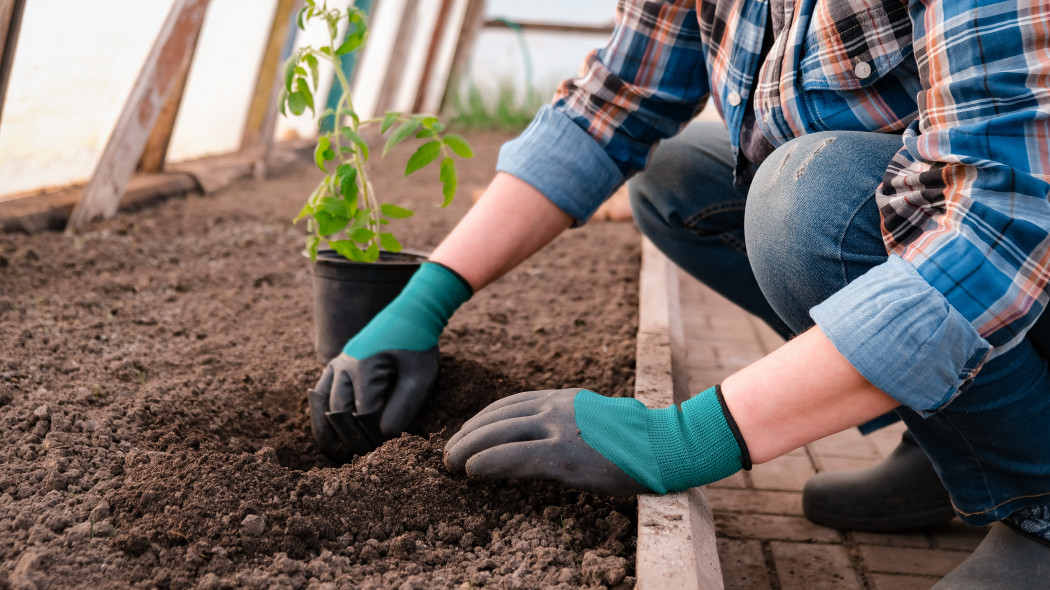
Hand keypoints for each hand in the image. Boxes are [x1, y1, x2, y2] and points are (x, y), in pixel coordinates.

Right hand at [310, 349, 438, 461]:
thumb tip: (386, 435)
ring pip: (322, 406)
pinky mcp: (335, 366)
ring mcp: (336, 365)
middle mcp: (343, 366)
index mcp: (364, 367)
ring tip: (337, 455)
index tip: (392, 447)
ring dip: (327, 432)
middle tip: (367, 458)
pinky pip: (320, 395)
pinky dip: (322, 417)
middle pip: (340, 413)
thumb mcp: (420, 376)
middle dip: (353, 439)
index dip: (376, 435)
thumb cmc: (417, 346)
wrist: (409, 315)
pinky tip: (329, 435)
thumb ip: (404, 406)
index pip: (365, 414)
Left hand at [444, 386, 747, 494]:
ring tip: (451, 463)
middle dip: (468, 434)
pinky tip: (471, 472)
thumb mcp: (596, 419)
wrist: (665, 445)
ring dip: (467, 449)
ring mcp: (559, 430)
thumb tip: (547, 438)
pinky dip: (486, 463)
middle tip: (448, 451)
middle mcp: (556, 408)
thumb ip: (569, 422)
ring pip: (498, 434)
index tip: (467, 432)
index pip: (511, 403)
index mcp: (564, 399)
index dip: (483, 419)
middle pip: (497, 417)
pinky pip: (513, 458)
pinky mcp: (562, 456)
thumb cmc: (638, 440)